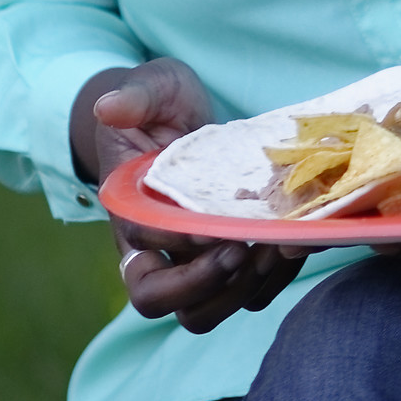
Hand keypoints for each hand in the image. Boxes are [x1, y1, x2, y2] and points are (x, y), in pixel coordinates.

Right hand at [75, 59, 306, 332]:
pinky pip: (246, 295)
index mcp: (128, 213)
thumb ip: (135, 96)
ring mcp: (188, 261)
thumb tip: (108, 107)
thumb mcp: (152, 89)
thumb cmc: (161, 104)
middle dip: (205, 286)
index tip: (217, 230)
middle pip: (157, 302)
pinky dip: (271, 281)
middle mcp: (151, 248)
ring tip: (274, 248)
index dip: (179, 249)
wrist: (180, 117)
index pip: (141, 255)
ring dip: (241, 289)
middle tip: (246, 250)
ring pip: (202, 312)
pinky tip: (291, 244)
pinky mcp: (226, 261)